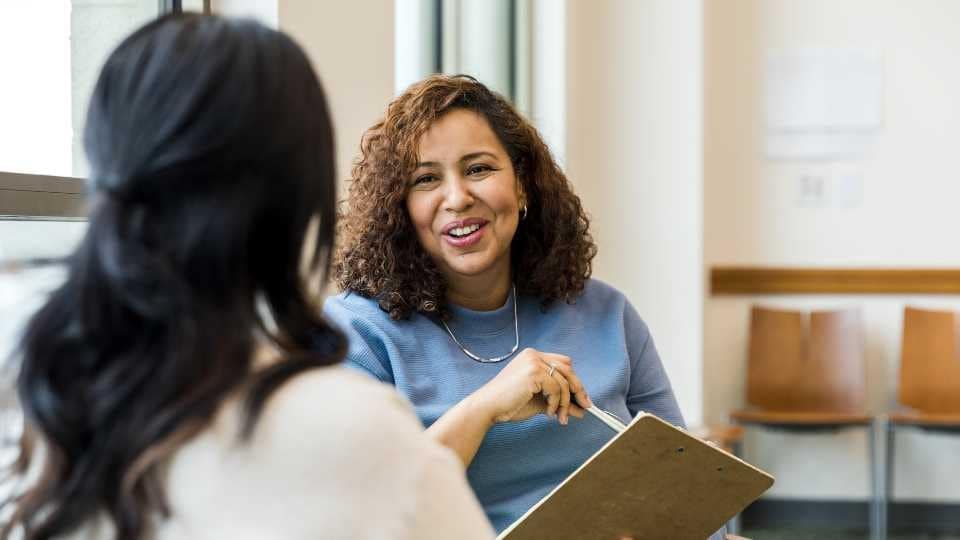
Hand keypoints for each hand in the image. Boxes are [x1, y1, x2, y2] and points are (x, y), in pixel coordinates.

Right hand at [471, 348, 592, 424]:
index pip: (563, 363)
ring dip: (566, 403)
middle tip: (585, 407)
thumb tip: (581, 410)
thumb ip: (559, 402)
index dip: (574, 380)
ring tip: (560, 417)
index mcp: (533, 357)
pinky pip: (557, 389)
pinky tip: (548, 413)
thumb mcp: (540, 402)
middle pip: (568, 369)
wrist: (488, 408)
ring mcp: (534, 362)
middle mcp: (534, 355)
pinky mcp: (534, 372)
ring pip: (564, 382)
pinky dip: (556, 403)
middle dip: (578, 390)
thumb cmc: (509, 404)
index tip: (581, 397)